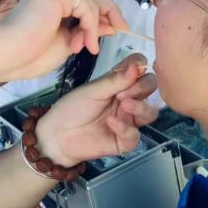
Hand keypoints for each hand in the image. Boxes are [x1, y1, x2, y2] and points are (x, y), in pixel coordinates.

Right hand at [0, 0, 126, 82]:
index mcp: (53, 4)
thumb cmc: (30, 55)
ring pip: (90, 1)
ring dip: (95, 27)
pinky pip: (85, 5)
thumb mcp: (68, 43)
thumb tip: (110, 26)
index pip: (85, 2)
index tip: (115, 30)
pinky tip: (86, 42)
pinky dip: (90, 24)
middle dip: (110, 12)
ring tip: (90, 48)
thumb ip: (86, 32)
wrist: (9, 54)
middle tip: (122, 28)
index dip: (103, 15)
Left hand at [36, 54, 157, 166]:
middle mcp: (127, 100)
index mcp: (119, 84)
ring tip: (124, 104)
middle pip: (150, 89)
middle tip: (123, 92)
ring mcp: (127, 121)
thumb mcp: (92, 90)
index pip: (141, 69)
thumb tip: (137, 66)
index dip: (141, 67)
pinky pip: (135, 136)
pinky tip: (111, 122)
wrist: (56, 135)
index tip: (133, 70)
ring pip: (150, 113)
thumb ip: (115, 80)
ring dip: (140, 107)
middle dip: (142, 87)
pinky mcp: (123, 141)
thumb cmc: (71, 109)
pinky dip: (125, 128)